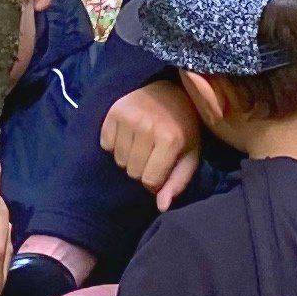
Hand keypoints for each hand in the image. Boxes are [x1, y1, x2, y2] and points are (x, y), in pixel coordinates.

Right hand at [100, 79, 203, 210]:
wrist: (171, 88)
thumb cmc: (183, 126)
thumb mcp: (189, 155)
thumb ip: (177, 182)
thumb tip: (161, 207)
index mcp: (170, 139)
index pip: (149, 180)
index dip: (155, 181)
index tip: (162, 168)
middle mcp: (147, 127)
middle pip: (132, 171)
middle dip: (142, 169)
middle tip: (152, 153)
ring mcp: (129, 117)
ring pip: (118, 160)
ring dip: (128, 157)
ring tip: (141, 143)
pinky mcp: (114, 110)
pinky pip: (106, 144)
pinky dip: (115, 144)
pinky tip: (129, 133)